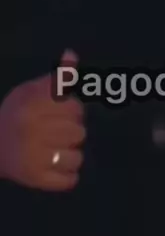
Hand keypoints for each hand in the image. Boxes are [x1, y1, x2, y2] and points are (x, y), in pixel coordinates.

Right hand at [0, 50, 85, 190]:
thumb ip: (55, 77)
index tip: (62, 113)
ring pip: (77, 157)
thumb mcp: (30, 91)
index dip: (73, 110)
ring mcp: (34, 158)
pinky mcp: (35, 180)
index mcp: (32, 105)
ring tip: (57, 150)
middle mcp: (33, 130)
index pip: (75, 108)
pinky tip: (56, 166)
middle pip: (78, 132)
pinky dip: (67, 175)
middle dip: (72, 131)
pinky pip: (69, 180)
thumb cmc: (14, 115)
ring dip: (71, 154)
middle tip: (57, 132)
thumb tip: (72, 55)